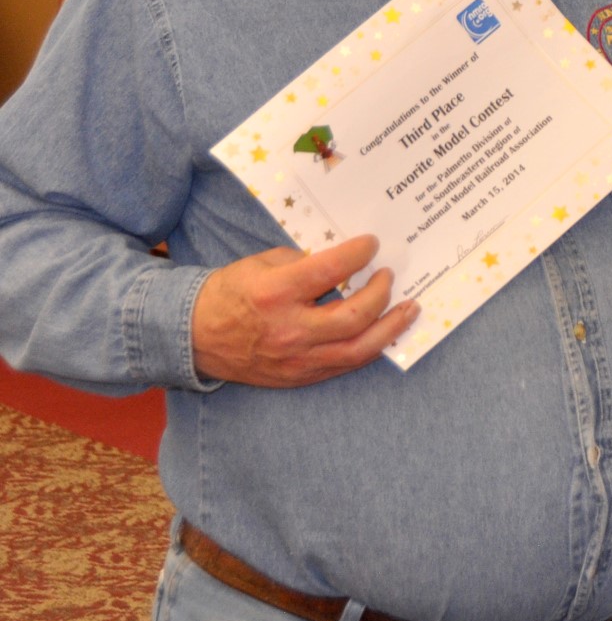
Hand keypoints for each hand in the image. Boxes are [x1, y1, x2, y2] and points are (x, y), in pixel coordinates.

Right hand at [190, 235, 416, 385]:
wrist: (193, 338)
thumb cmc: (229, 294)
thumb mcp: (261, 264)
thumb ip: (304, 262)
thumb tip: (345, 260)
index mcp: (274, 293)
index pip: (329, 270)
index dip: (358, 254)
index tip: (372, 243)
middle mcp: (288, 329)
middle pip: (353, 316)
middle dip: (380, 293)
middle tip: (388, 275)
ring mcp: (296, 359)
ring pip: (358, 349)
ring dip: (391, 327)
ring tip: (410, 308)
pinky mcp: (300, 377)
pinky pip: (345, 365)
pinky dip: (370, 347)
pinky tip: (384, 331)